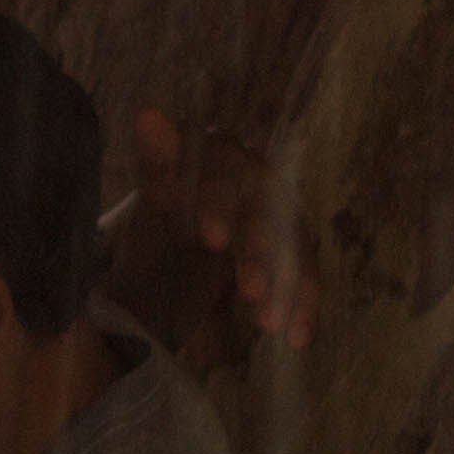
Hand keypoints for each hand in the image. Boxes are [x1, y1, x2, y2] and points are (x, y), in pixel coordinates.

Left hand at [115, 107, 323, 349]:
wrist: (173, 250)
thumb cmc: (162, 218)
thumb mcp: (154, 201)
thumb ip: (156, 163)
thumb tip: (148, 115)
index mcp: (221, 157)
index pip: (225, 174)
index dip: (221, 204)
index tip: (211, 241)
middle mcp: (259, 177)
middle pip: (266, 211)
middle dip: (259, 254)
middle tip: (249, 292)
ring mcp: (280, 212)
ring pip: (291, 244)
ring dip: (286, 284)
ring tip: (268, 322)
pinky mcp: (294, 246)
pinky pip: (306, 273)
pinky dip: (304, 305)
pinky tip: (298, 338)